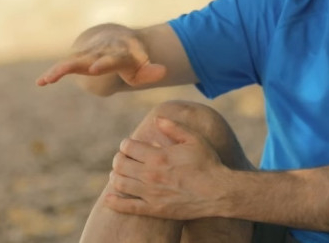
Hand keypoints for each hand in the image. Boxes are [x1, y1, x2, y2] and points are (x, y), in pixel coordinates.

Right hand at [36, 23, 166, 89]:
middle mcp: (101, 51)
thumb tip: (163, 72)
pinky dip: (53, 73)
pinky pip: (64, 67)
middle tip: (70, 70)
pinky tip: (40, 82)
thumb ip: (151, 71)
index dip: (104, 62)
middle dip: (81, 63)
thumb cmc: (132, 59)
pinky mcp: (76, 60)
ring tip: (47, 79)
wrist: (115, 39)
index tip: (96, 68)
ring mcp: (87, 55)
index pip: (112, 58)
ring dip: (60, 70)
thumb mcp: (143, 66)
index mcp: (119, 52)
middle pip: (90, 57)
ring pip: (72, 61)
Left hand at [105, 117, 227, 219]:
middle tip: (124, 158)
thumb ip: (173, 127)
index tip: (130, 145)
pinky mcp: (154, 209)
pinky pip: (127, 207)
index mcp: (159, 155)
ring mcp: (151, 193)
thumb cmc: (208, 163)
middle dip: (119, 158)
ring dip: (115, 176)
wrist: (218, 192)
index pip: (128, 146)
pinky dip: (114, 202)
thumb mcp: (194, 139)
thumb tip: (157, 118)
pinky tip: (109, 198)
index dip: (126, 143)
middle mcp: (151, 174)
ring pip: (119, 183)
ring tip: (119, 174)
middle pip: (120, 163)